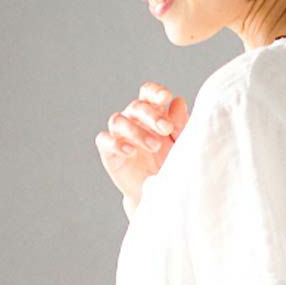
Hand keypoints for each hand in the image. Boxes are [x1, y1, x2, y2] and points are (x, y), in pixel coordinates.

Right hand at [95, 79, 188, 209]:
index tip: (166, 97)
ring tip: (154, 146)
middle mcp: (133, 120)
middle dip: (151, 115)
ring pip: (118, 120)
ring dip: (136, 131)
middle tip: (166, 128)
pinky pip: (104, 140)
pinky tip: (130, 151)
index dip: (154, 91)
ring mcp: (119, 135)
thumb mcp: (180, 144)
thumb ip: (180, 124)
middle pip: (136, 106)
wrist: (161, 193)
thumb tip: (178, 101)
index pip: (148, 93)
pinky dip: (115, 143)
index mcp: (151, 114)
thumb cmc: (171, 164)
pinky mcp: (108, 152)